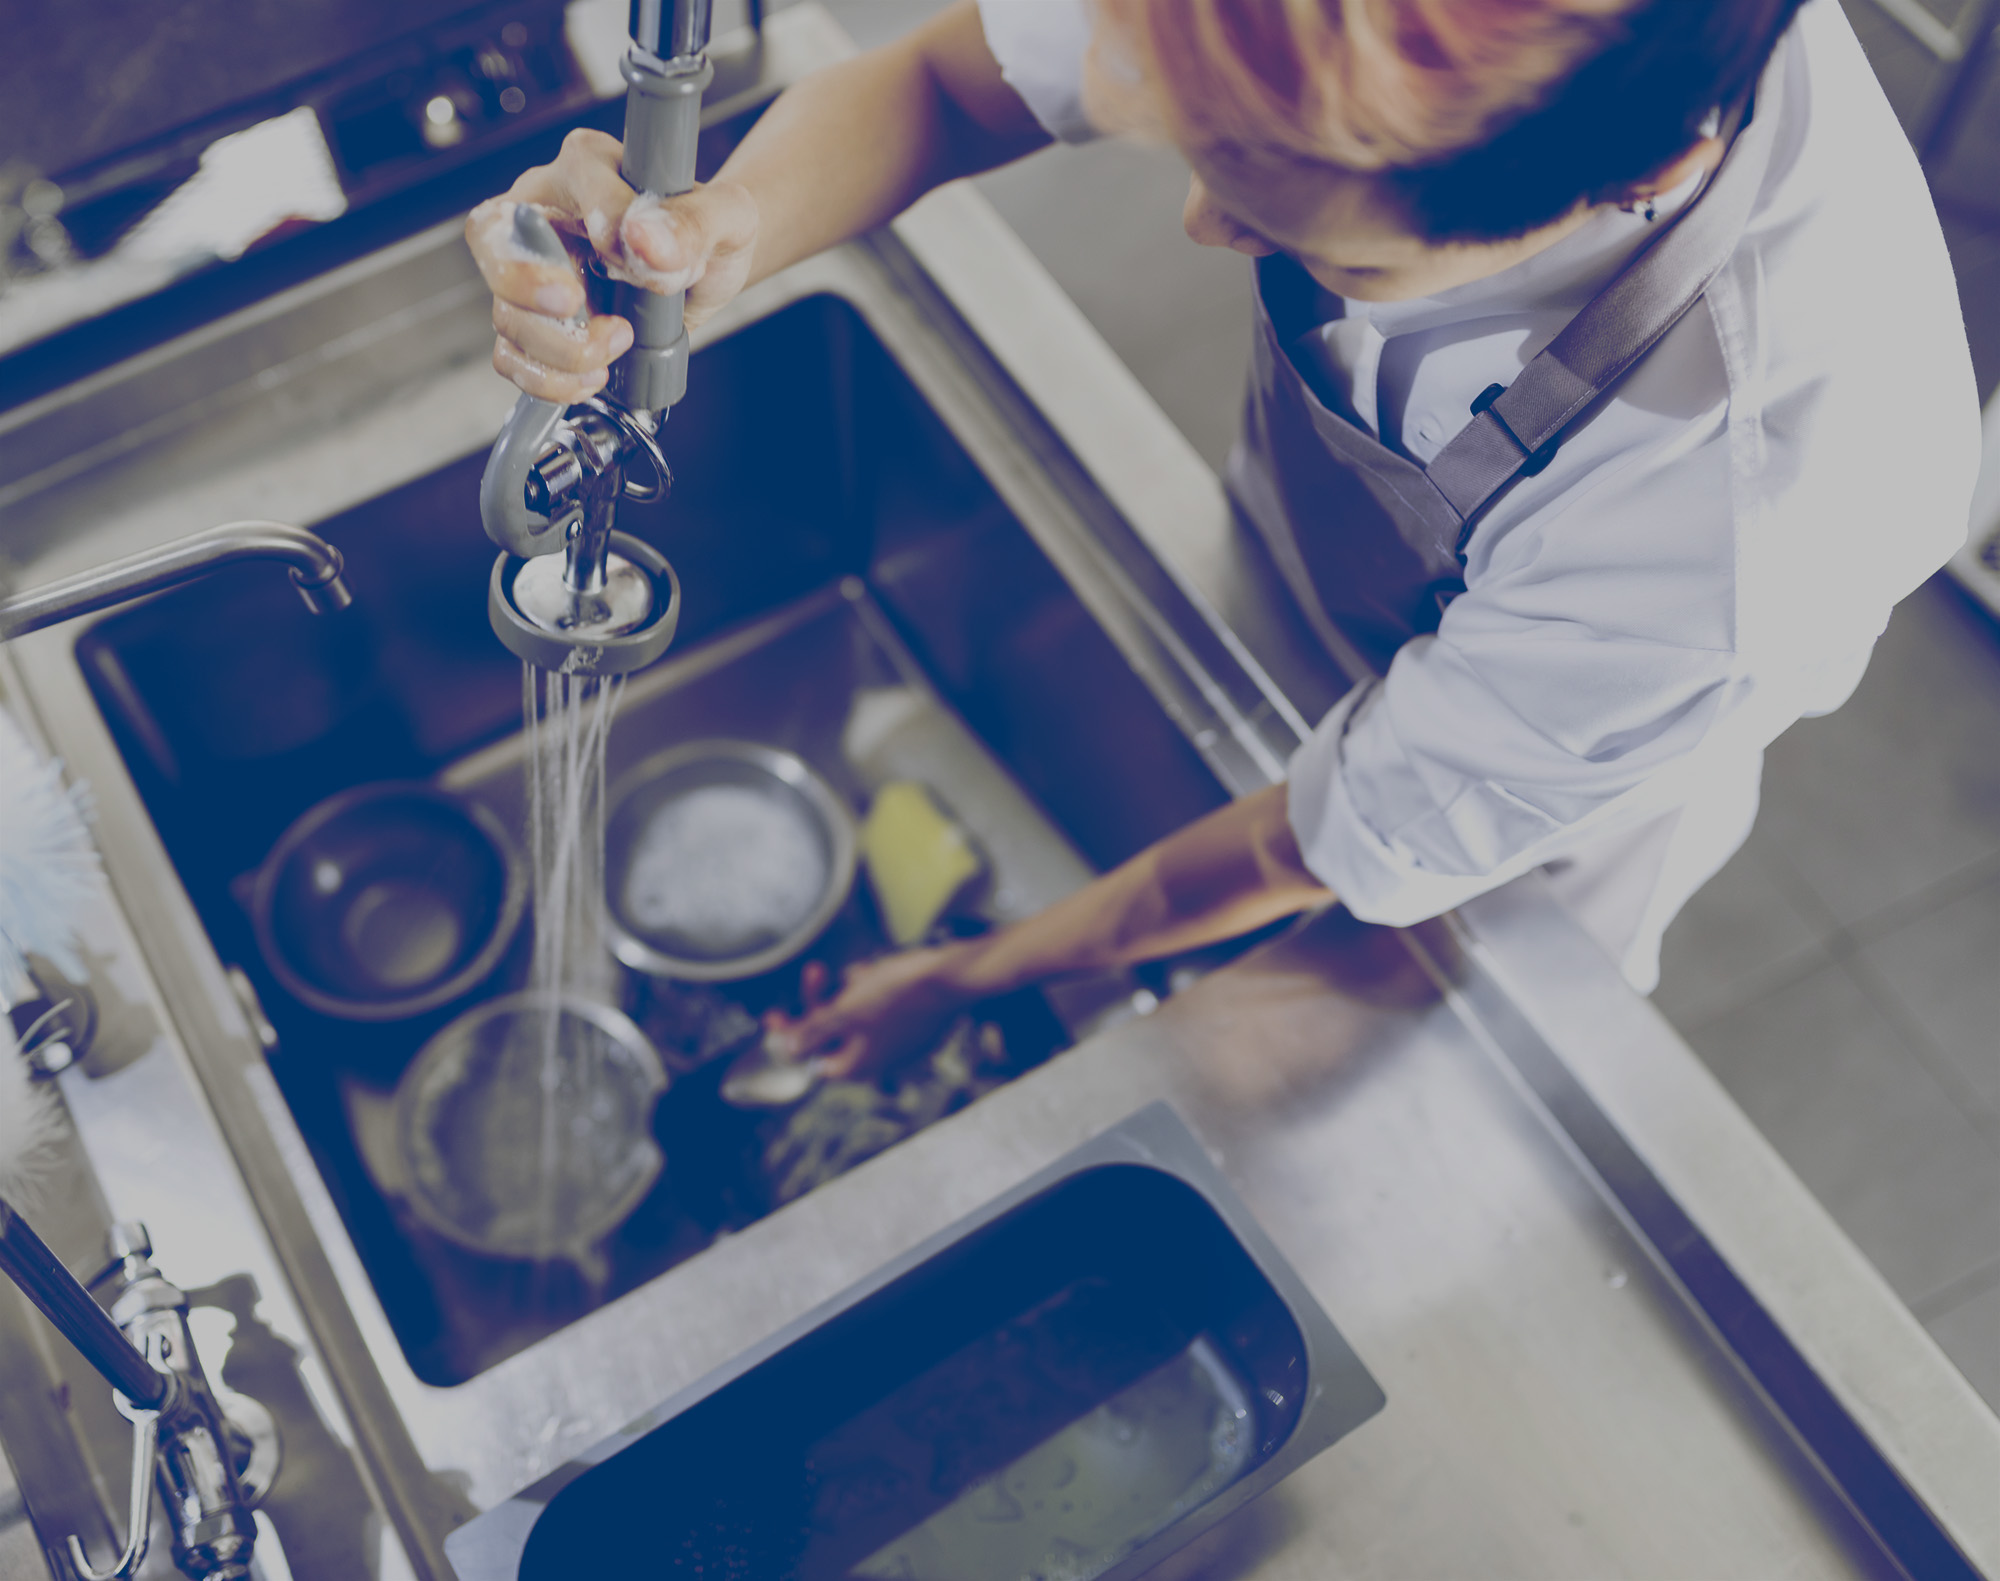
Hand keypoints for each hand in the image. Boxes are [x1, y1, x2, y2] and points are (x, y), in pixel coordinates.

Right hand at [465, 128, 759, 402]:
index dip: (603, 224)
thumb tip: (645, 239)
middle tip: (575, 304)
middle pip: (492, 239)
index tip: (641, 257)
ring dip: (562, 346)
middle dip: (528, 284)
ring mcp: (531, 272)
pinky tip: (594, 375)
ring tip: (618, 343)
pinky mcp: (535, 323)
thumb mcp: (725, 219)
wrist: (708, 273)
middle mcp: (545, 212)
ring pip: (506, 312)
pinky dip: (549, 379)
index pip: (570, 182)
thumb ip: (692, 223)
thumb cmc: (708, 232)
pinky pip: (511, 356)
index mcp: (587, 166)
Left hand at [765, 947, 978, 1082]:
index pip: (813, 1058)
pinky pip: (879, 1005)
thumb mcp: (847, 1012)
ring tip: (859, 971)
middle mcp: (877, 1058)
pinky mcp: (910, 1020)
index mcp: (858, 1064)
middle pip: (834, 1034)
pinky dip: (873, 987)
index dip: (792, 1036)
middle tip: (815, 972)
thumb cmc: (900, 995)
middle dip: (823, 1002)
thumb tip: (786, 1051)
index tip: (773, 1015)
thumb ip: (814, 1033)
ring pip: (857, 1015)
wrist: (955, 976)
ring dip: (849, 990)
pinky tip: (878, 970)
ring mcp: (896, 1040)